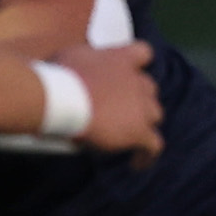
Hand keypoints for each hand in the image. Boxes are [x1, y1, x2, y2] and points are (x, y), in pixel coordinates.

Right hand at [56, 41, 163, 167]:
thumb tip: (80, 68)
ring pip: (155, 114)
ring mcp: (141, 106)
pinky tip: (138, 163)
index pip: (143, 52)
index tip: (130, 72)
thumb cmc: (60, 75)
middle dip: (138, 97)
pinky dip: (148, 154)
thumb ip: (87, 61)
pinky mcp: (139, 131)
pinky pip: (154, 145)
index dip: (139, 63)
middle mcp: (136, 80)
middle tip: (119, 110)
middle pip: (149, 88)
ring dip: (144, 123)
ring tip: (128, 136)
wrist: (62, 98)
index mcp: (121, 58)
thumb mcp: (74, 56)